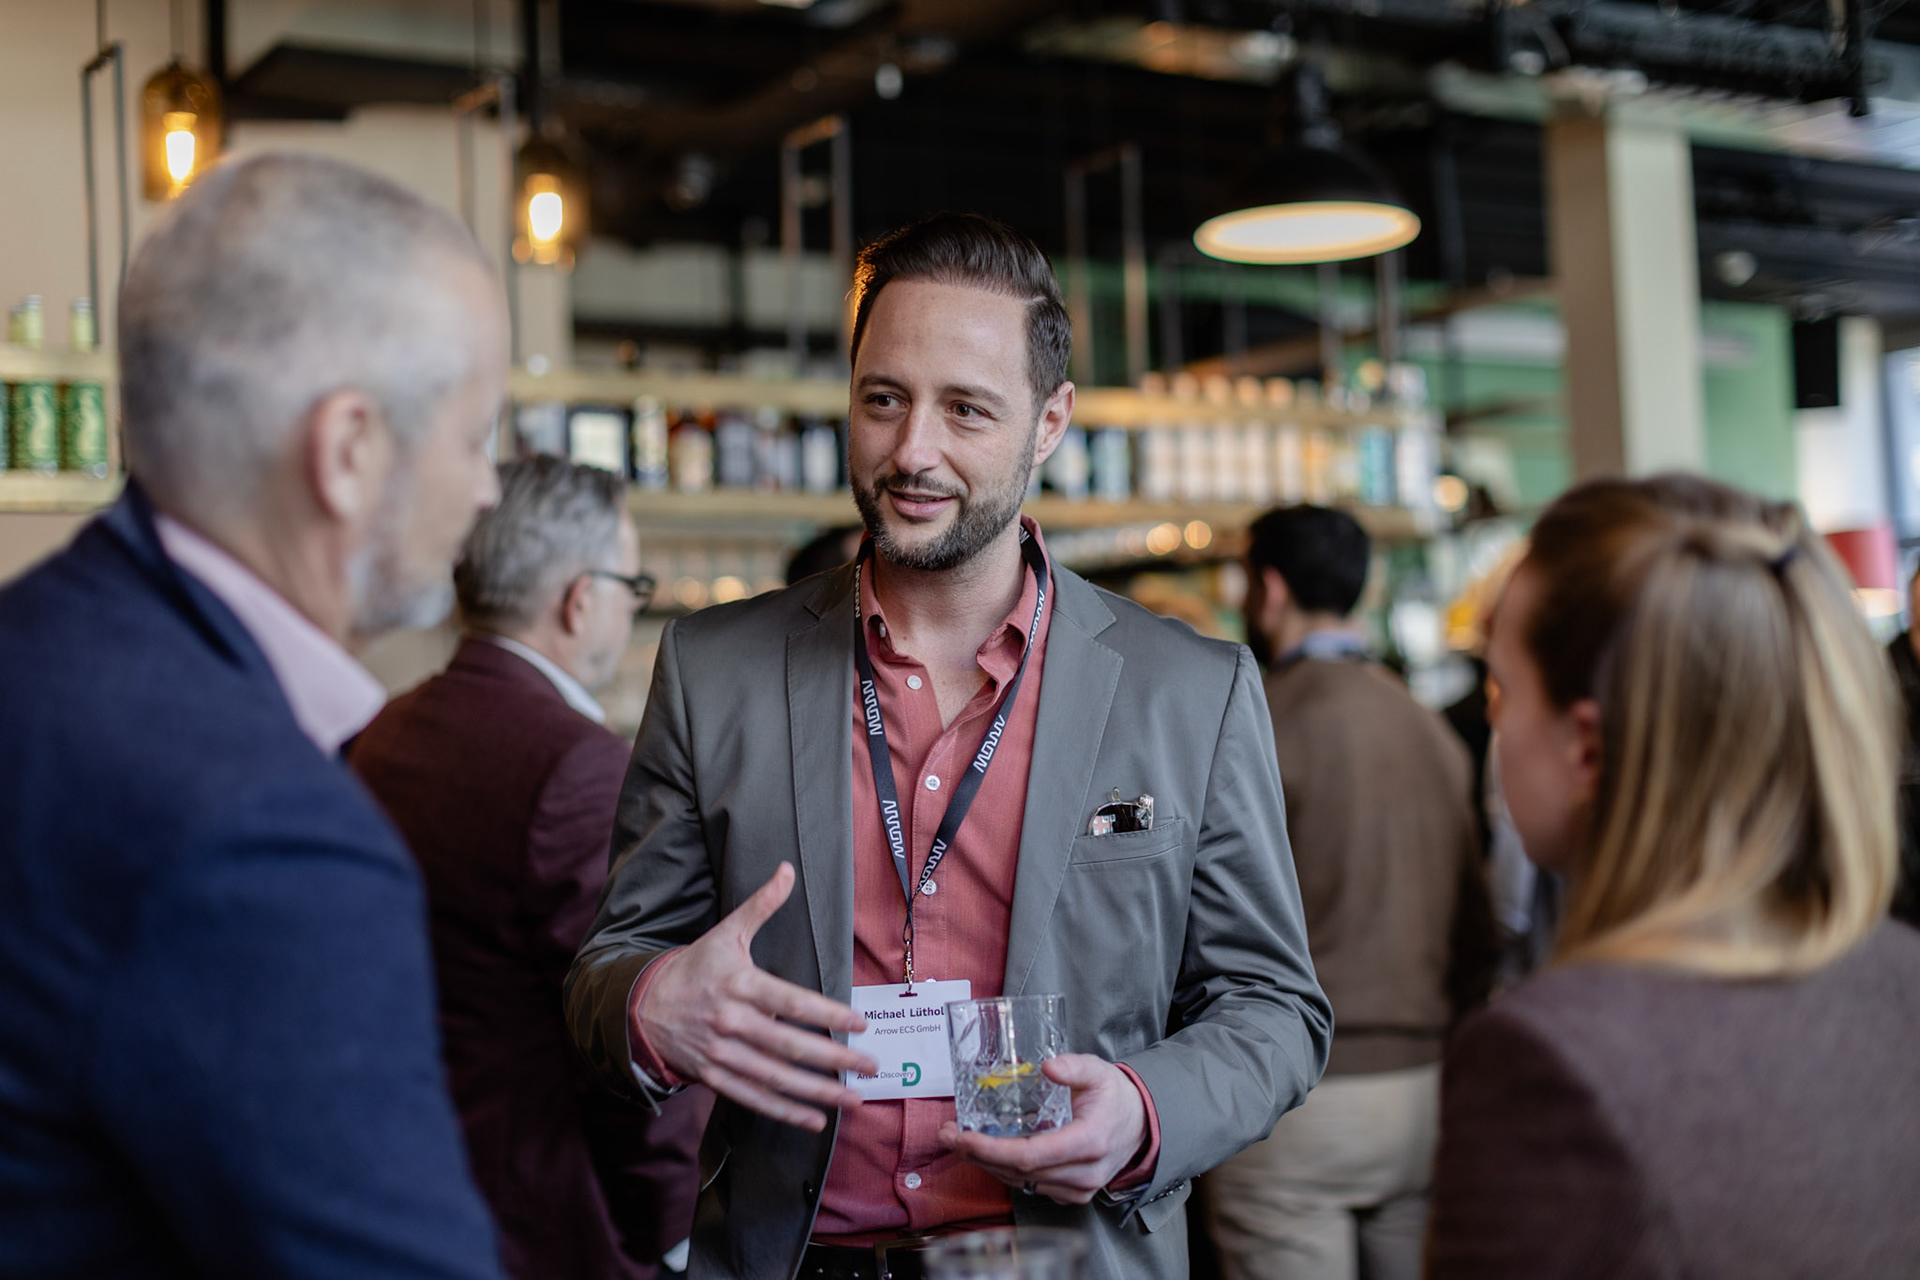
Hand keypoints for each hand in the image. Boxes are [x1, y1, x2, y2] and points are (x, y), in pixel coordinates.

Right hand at [633, 863, 875, 1131]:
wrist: (642, 1006)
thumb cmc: (695, 967)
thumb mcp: (725, 933)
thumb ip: (761, 905)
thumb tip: (788, 869)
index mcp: (739, 985)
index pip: (790, 1002)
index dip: (827, 1014)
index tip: (860, 1023)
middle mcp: (731, 1023)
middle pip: (789, 1046)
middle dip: (833, 1059)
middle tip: (869, 1066)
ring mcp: (722, 1054)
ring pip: (775, 1078)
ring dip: (817, 1092)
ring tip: (853, 1098)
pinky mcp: (714, 1077)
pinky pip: (754, 1098)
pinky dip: (785, 1112)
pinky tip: (816, 1119)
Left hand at [937, 1054, 1147, 1204]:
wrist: (1140, 1124)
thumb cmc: (1115, 1096)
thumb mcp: (1099, 1071)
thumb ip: (1075, 1066)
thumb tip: (1050, 1066)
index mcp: (1089, 1142)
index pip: (1031, 1156)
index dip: (992, 1150)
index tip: (963, 1136)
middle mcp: (1083, 1173)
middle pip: (1019, 1172)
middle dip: (978, 1154)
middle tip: (947, 1134)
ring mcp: (1078, 1189)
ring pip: (1021, 1183)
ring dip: (986, 1164)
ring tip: (957, 1140)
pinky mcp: (1072, 1194)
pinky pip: (1031, 1187)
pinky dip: (1004, 1171)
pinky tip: (985, 1153)